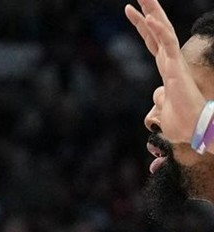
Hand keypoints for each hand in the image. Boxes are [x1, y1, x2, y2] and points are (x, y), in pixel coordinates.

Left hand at [126, 1, 206, 144]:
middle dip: (148, 9)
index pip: (151, 40)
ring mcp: (173, 62)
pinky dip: (159, 31)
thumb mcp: (163, 109)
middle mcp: (170, 60)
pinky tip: (150, 18)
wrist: (192, 129)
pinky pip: (168, 44)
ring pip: (163, 31)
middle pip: (157, 29)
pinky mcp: (177, 68)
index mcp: (165, 67)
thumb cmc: (180, 121)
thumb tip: (157, 95)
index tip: (129, 9)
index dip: (141, 25)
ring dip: (153, 13)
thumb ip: (159, 99)